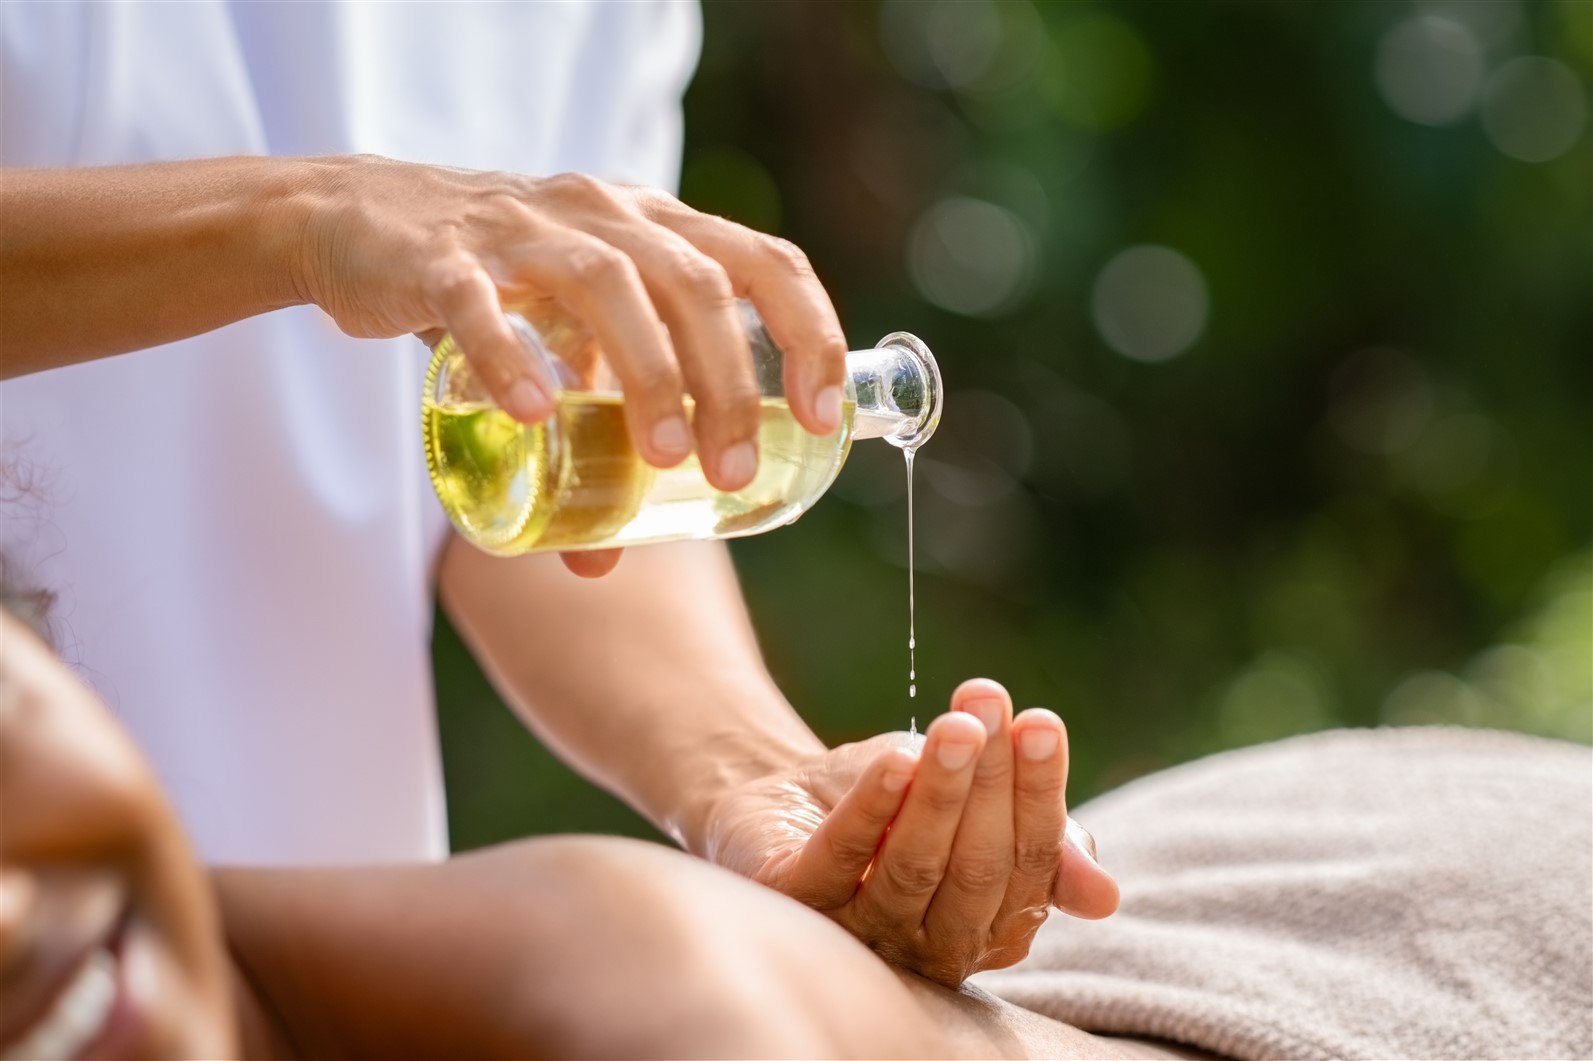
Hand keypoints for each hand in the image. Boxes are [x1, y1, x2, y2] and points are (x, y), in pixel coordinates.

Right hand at [287, 156, 847, 575]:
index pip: (763, 260)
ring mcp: (519, 230)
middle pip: (694, 286)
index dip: (808, 332)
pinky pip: (477, 304)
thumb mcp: (563, 343)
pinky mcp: (438, 257)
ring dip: (647, 374)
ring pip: (605, 286)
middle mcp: (602, 214)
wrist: (355, 221)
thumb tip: (605, 561)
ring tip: (662, 459)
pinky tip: (534, 414)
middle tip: (732, 475)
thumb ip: (592, 436)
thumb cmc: (493, 285)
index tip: (823, 416)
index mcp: (653, 227)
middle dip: (728, 385)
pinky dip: (509, 358)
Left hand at [702, 679, 1118, 986]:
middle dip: (991, 783)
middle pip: (978, 871)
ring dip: (940, 792)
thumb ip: (1042, 845)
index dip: (1039, 793)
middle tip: (989, 707)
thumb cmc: (895, 801)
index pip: (1031, 867)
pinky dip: (873, 808)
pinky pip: (843, 858)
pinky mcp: (799, 902)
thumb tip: (1105, 899)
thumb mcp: (975, 807)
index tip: (1039, 723)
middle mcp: (928, 946)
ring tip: (955, 725)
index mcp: (987, 928)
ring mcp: (859, 931)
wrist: (785, 793)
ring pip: (915, 868)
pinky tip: (897, 759)